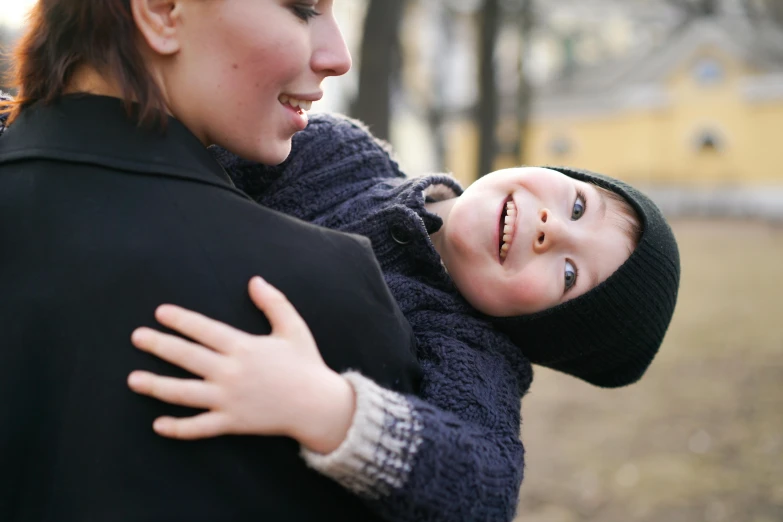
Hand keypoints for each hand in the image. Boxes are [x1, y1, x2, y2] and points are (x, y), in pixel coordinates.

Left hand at [127, 277, 355, 453]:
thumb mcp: (293, 328)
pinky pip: (200, 427)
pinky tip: (158, 425)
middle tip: (137, 337)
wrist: (318, 405)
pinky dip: (179, 428)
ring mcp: (229, 399)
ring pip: (185, 393)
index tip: (160, 313)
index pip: (204, 330)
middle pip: (187, 357)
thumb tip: (254, 280)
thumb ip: (274, 302)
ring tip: (133, 380)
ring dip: (157, 386)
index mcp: (244, 347)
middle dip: (159, 345)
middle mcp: (231, 372)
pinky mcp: (232, 422)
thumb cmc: (306, 364)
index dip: (181, 320)